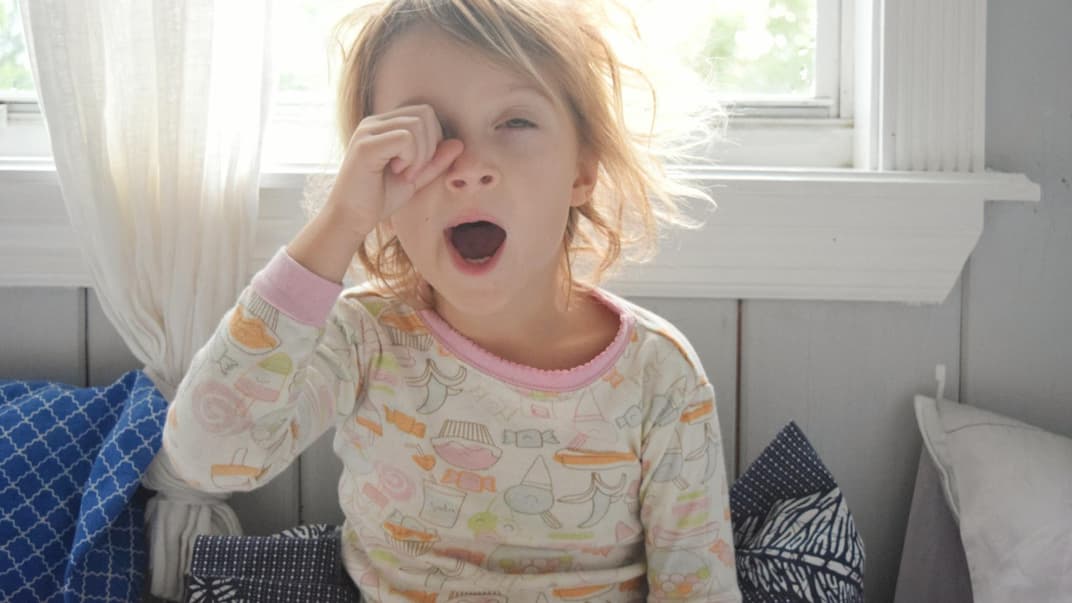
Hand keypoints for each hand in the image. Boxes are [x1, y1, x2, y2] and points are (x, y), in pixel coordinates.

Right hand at [327, 104, 464, 233]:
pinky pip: (406, 138)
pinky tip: (397, 172)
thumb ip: (435, 161)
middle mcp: (374, 122)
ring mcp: (368, 131)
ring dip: (421, 155)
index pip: (425, 113)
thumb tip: (459, 143)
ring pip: (417, 125)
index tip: (418, 167)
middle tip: (413, 171)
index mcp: (384, 125)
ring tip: (404, 173)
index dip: (433, 140)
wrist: (351, 219)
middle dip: (430, 145)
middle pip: (425, 113)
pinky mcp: (365, 145)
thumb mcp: (415, 178)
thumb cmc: (378, 199)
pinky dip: (411, 159)